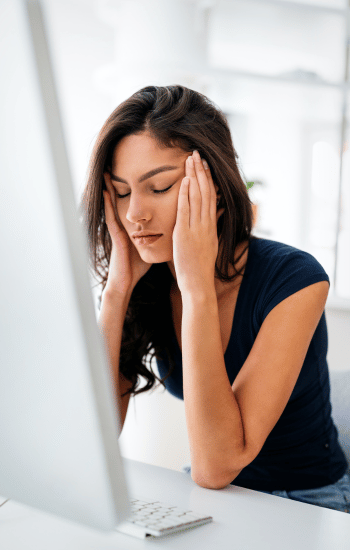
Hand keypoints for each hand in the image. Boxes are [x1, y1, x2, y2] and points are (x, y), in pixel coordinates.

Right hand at [103, 174, 152, 295]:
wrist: (127, 281)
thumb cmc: (138, 266)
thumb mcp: (150, 246)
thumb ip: (160, 236)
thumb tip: (175, 230)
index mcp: (136, 224)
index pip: (139, 201)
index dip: (142, 188)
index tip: (146, 172)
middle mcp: (126, 223)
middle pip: (127, 198)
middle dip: (126, 182)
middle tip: (124, 164)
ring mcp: (119, 227)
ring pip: (116, 202)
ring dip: (112, 187)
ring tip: (109, 170)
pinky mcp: (115, 234)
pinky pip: (110, 215)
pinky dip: (107, 202)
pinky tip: (105, 190)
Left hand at [172, 151, 224, 295]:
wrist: (199, 285)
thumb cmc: (199, 269)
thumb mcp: (206, 246)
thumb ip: (206, 231)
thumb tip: (210, 219)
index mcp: (210, 227)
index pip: (210, 197)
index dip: (207, 179)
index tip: (204, 165)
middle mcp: (206, 225)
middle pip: (205, 192)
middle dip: (201, 171)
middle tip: (197, 153)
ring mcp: (196, 229)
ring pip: (197, 197)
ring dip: (194, 176)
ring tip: (190, 159)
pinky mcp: (185, 234)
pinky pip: (186, 211)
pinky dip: (185, 194)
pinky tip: (184, 181)